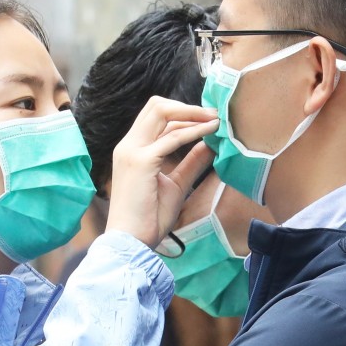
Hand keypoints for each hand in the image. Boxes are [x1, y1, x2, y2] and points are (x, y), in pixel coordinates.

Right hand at [106, 97, 217, 247]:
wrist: (131, 240)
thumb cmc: (149, 218)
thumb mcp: (175, 185)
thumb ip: (191, 163)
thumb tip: (210, 145)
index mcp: (131, 150)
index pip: (155, 117)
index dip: (182, 113)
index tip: (206, 119)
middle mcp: (128, 145)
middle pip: (156, 106)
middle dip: (187, 107)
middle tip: (214, 114)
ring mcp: (132, 151)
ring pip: (162, 112)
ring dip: (193, 113)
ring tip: (217, 119)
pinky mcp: (141, 161)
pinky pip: (172, 137)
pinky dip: (194, 130)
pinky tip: (211, 131)